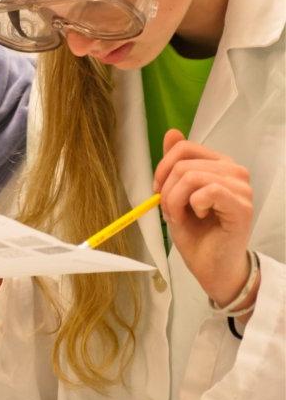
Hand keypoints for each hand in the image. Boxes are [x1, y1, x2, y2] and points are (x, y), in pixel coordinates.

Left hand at [154, 129, 256, 308]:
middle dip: (167, 191)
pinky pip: (207, 191)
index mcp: (219, 164)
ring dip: (176, 201)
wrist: (211, 267)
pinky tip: (199, 217)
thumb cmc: (197, 234)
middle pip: (183, 164)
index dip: (163, 167)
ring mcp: (241, 188)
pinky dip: (192, 206)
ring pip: (192, 177)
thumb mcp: (177, 194)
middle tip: (171, 212)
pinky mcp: (242, 206)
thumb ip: (176, 164)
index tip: (157, 190)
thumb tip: (172, 132)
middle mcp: (234, 170)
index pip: (184, 148)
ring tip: (182, 217)